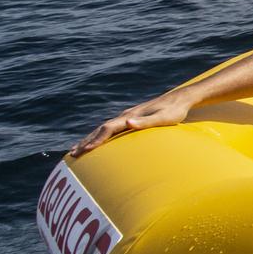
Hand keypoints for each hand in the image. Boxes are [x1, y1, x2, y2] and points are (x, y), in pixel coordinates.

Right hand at [71, 93, 192, 156]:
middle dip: (86, 141)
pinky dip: (99, 137)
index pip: (108, 128)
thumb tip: (127, 122)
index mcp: (130, 116)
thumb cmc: (175, 111)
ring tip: (76, 150)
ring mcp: (127, 117)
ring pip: (103, 129)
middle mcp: (125, 116)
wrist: (180, 99)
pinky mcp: (131, 119)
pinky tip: (97, 143)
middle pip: (100, 129)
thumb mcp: (164, 118)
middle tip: (72, 154)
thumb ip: (146, 121)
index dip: (96, 139)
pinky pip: (110, 130)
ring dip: (89, 139)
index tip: (85, 150)